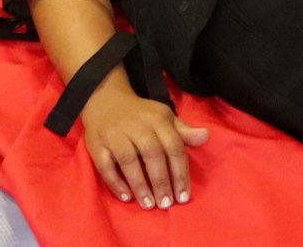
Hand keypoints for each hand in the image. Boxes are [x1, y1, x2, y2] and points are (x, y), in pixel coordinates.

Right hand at [80, 85, 208, 208]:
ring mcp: (115, 134)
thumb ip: (183, 131)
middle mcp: (137, 125)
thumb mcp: (164, 117)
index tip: (183, 196)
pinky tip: (127, 197)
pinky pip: (105, 165)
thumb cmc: (140, 115)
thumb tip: (206, 137)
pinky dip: (116, 182)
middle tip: (166, 204)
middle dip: (161, 181)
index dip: (180, 173)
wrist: (104, 98)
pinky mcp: (97, 144)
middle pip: (152, 154)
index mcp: (158, 119)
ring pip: (128, 160)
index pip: (173, 147)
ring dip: (140, 185)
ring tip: (149, 205)